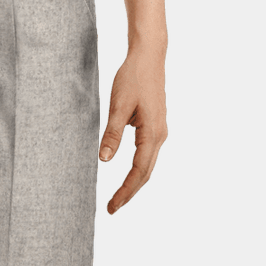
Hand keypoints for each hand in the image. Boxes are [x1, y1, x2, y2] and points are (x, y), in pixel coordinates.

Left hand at [98, 45, 166, 213]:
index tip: (112, 206)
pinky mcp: (155, 127)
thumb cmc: (133, 77)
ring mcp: (159, 132)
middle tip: (112, 209)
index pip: (138, 171)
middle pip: (145, 174)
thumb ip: (112, 134)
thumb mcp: (118, 105)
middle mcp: (160, 136)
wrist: (149, 56)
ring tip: (118, 198)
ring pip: (148, 166)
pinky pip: (147, 156)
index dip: (125, 191)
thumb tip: (105, 160)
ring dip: (134, 184)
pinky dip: (138, 171)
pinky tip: (128, 177)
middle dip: (129, 193)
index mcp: (152, 133)